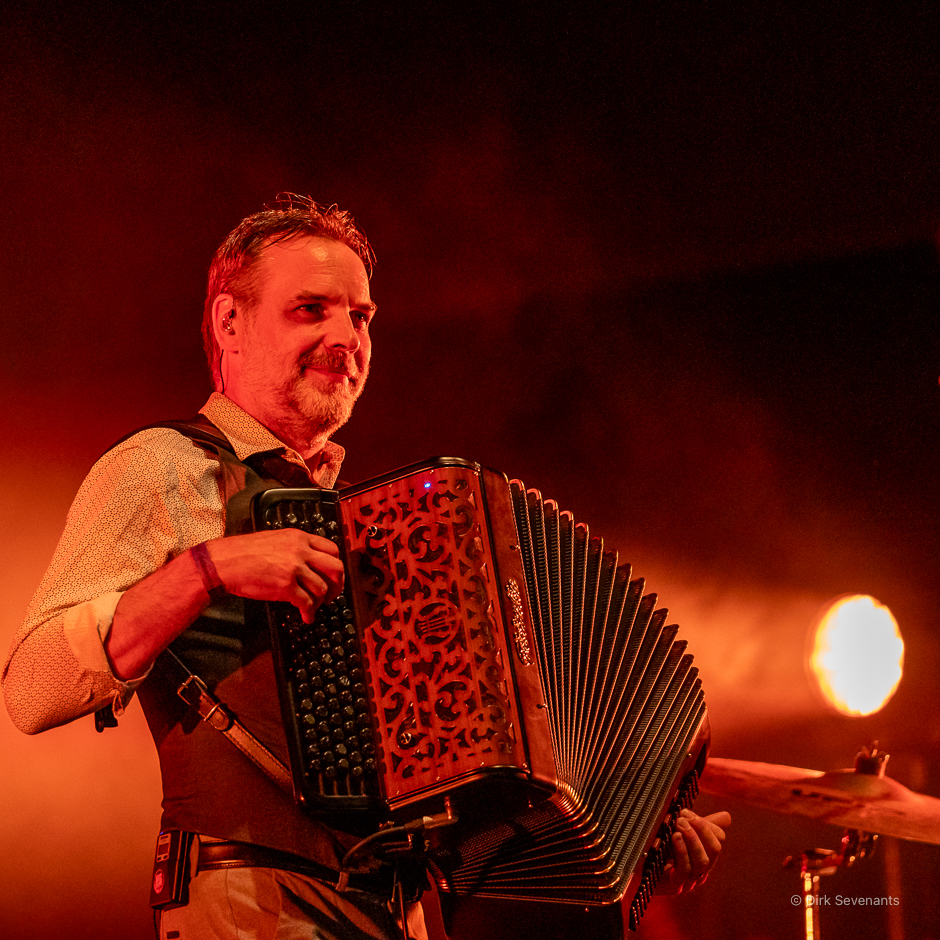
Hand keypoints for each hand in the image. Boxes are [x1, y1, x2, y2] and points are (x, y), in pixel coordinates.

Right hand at [206, 529, 344, 622]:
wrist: (224, 563)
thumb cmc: (243, 552)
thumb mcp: (275, 539)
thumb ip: (295, 547)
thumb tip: (309, 562)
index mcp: (299, 538)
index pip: (332, 549)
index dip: (336, 565)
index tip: (334, 575)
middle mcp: (300, 551)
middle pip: (335, 568)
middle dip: (337, 584)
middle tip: (332, 594)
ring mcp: (294, 569)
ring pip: (322, 588)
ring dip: (321, 601)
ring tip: (315, 607)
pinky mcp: (285, 587)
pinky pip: (307, 603)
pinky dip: (309, 613)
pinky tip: (306, 616)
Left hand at [657, 808, 730, 893]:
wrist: (637, 869)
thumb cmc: (660, 849)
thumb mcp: (679, 834)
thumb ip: (700, 824)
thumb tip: (727, 816)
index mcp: (703, 856)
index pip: (718, 839)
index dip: (705, 823)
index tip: (687, 812)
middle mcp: (700, 871)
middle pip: (714, 850)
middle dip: (702, 829)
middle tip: (684, 817)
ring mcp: (688, 881)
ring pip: (702, 862)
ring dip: (692, 839)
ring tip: (679, 824)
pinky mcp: (673, 886)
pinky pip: (684, 870)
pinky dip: (682, 852)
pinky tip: (675, 838)